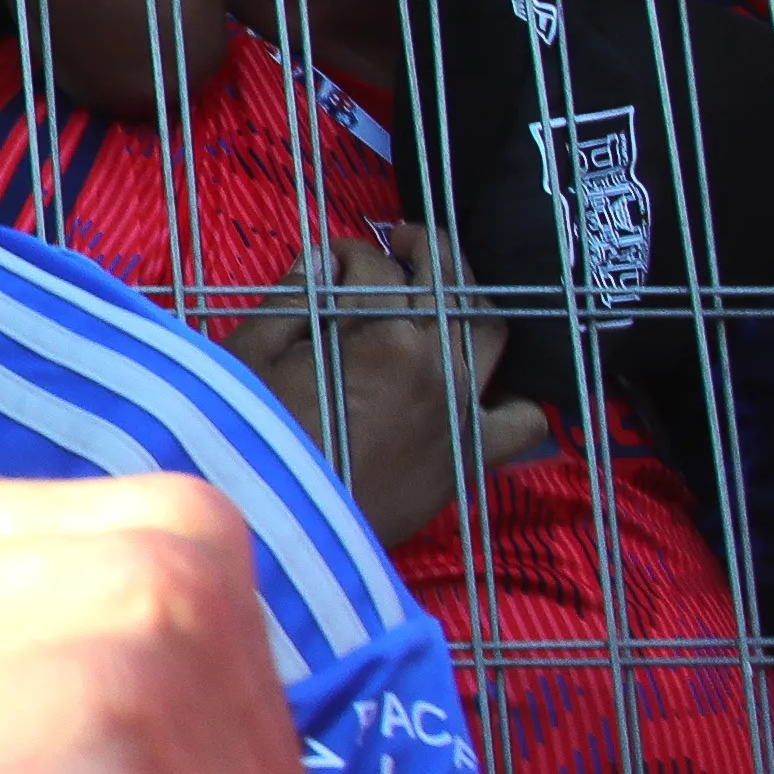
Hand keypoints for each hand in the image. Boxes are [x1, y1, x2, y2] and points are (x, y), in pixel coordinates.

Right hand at [217, 224, 548, 547]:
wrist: (273, 529)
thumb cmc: (249, 441)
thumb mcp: (249, 357)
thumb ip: (292, 298)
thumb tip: (325, 258)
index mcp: (384, 334)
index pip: (375, 265)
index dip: (348, 252)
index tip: (330, 261)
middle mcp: (438, 364)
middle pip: (451, 282)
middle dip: (425, 250)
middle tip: (400, 243)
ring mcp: (463, 409)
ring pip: (494, 331)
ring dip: (471, 301)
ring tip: (445, 297)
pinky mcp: (472, 456)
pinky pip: (524, 420)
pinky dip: (516, 396)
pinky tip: (488, 385)